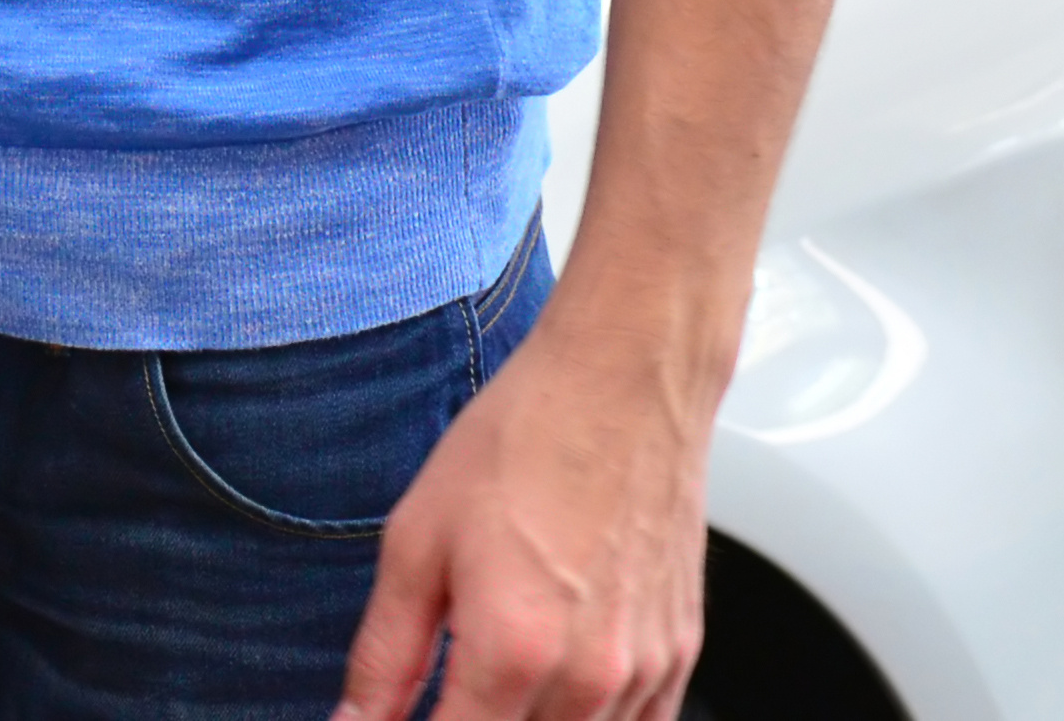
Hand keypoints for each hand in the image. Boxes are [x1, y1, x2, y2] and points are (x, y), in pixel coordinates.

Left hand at [333, 306, 715, 720]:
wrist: (626, 377)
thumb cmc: (526, 438)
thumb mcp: (417, 540)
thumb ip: (384, 655)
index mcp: (512, 651)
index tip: (400, 719)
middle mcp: (586, 676)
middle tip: (448, 687)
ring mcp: (642, 671)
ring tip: (501, 669)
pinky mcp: (679, 655)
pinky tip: (556, 682)